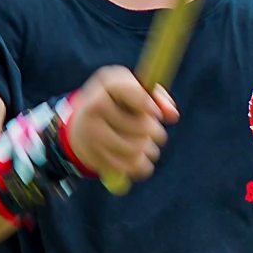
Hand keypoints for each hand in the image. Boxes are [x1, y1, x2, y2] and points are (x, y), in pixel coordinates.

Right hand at [65, 66, 179, 185]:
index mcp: (106, 86)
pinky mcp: (94, 157)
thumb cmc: (117, 103)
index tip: (156, 113)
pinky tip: (141, 159)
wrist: (80, 124)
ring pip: (137, 149)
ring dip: (150, 150)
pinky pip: (129, 167)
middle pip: (141, 126)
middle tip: (156, 133)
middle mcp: (94, 108)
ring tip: (148, 146)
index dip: (149, 104)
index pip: (130, 92)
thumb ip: (156, 96)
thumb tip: (172, 115)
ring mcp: (91, 134)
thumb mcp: (133, 89)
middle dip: (156, 131)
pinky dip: (142, 166)